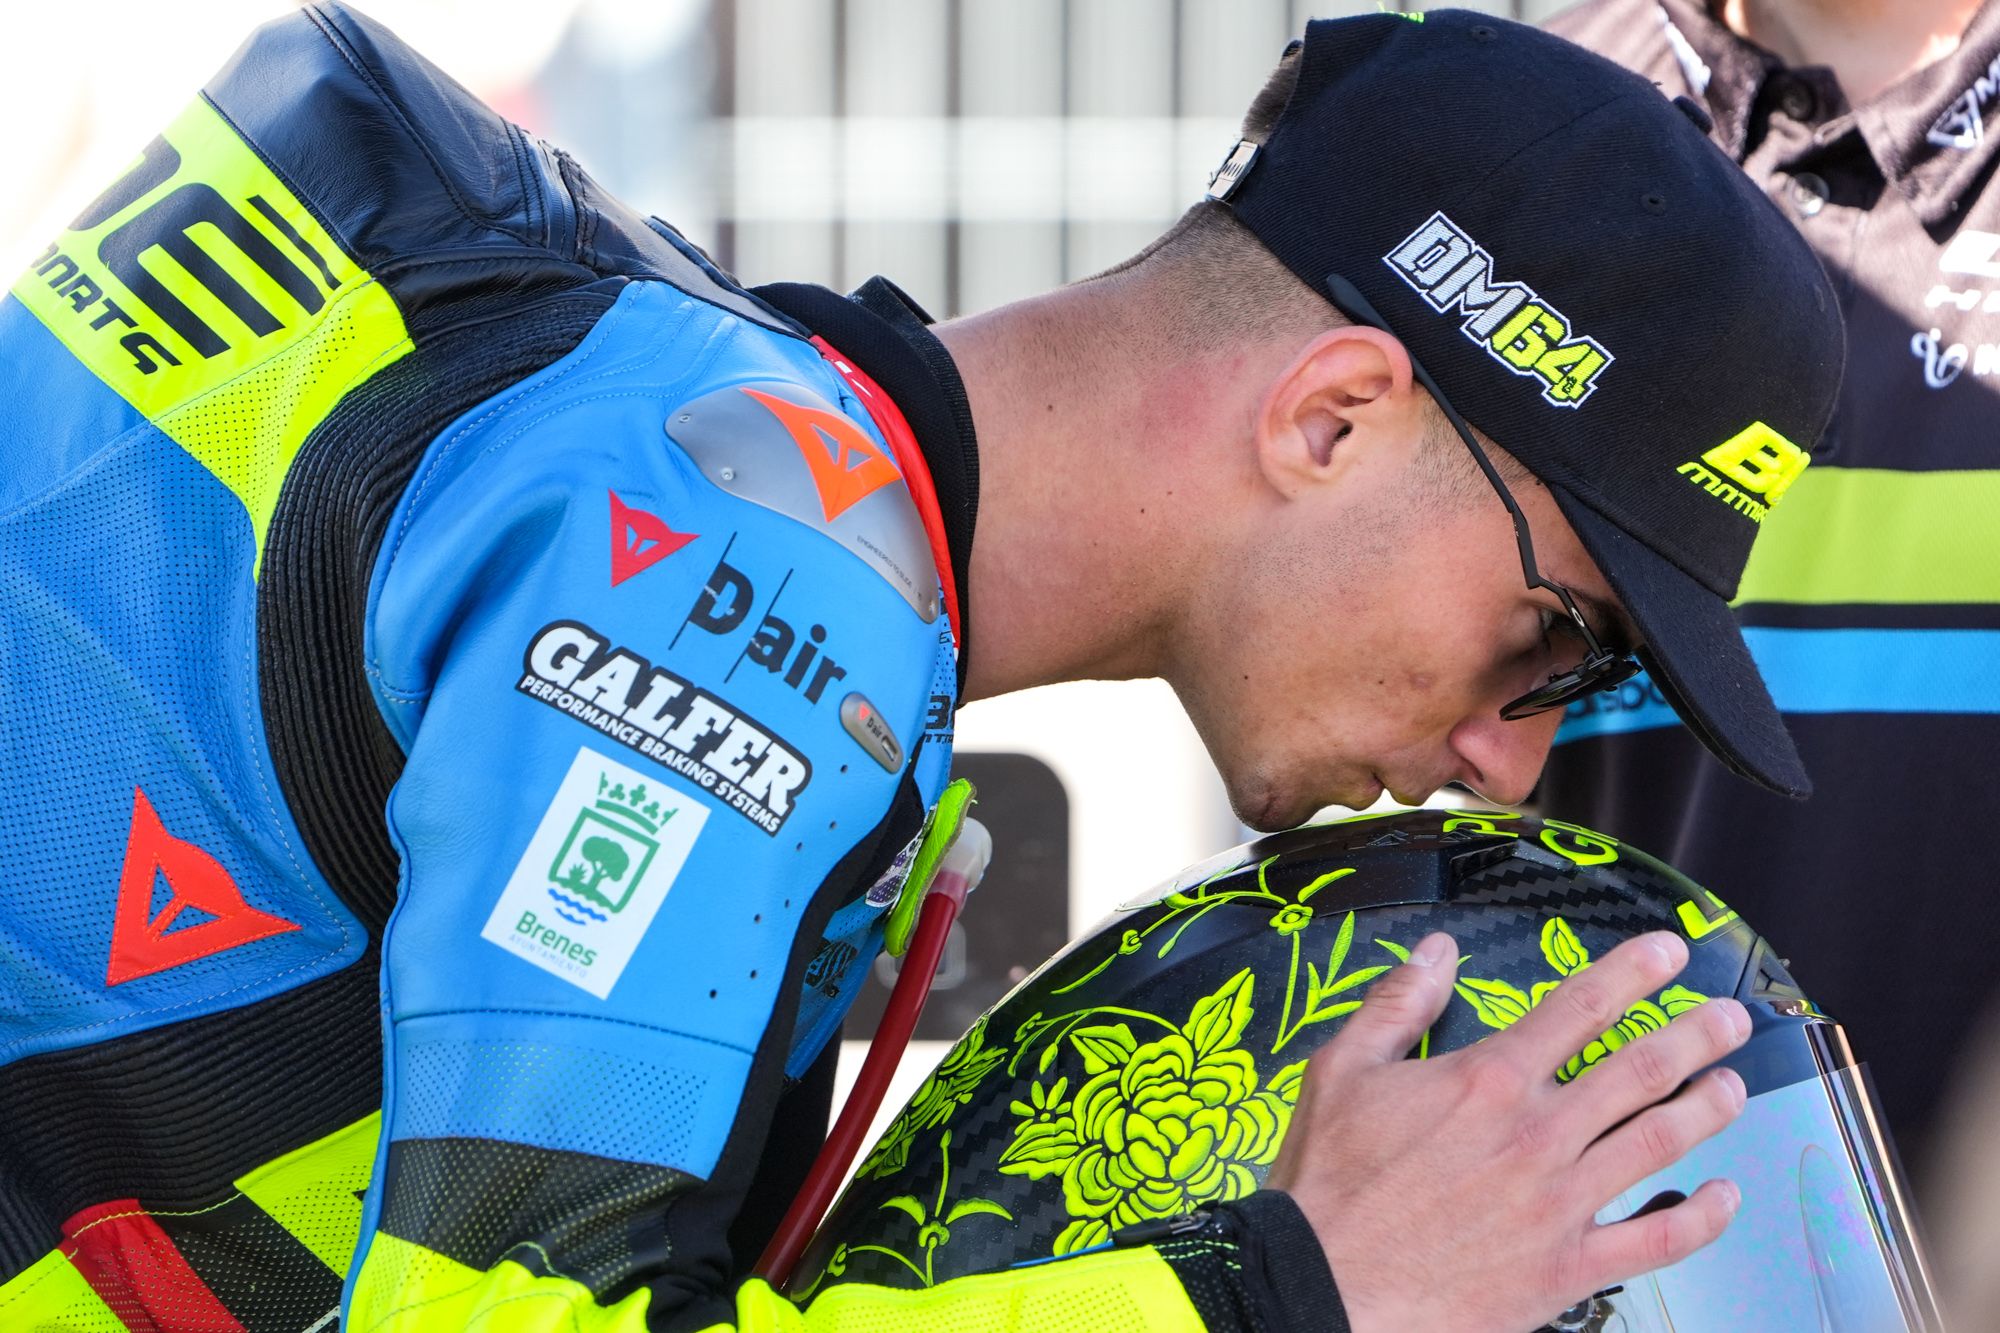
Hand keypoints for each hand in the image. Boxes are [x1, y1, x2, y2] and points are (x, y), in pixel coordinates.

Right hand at [1264, 929, 1748, 1332]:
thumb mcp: (1340, 1071)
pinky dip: (1700, 1216)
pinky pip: (1657, 1241)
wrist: (1323, 1287)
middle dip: (1698, 1036)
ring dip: (1708, 1108)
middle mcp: (1538, 1134)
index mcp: (1488, 1079)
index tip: (1671, 952)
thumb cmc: (1326, 1184)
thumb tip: (1437, 950)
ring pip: (1660, 1142)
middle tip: (1731, 1019)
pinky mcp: (1568, 1269)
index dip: (1634, 972)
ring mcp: (1561, 1204)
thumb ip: (1397, 1005)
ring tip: (1736, 1086)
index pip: (1580, 1008)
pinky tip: (1722, 1196)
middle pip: (1642, 1070)